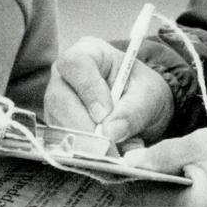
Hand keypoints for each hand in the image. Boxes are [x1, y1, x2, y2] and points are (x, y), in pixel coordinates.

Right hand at [45, 36, 172, 149]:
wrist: (142, 110)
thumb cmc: (143, 92)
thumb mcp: (148, 96)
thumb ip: (132, 111)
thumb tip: (110, 131)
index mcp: (88, 52)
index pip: (76, 64)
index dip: (88, 90)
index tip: (104, 114)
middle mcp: (65, 74)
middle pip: (60, 98)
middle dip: (84, 125)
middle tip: (108, 144)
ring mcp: (57, 100)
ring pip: (58, 123)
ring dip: (88, 143)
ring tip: (119, 148)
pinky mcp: (58, 124)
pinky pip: (63, 141)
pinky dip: (87, 151)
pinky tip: (110, 153)